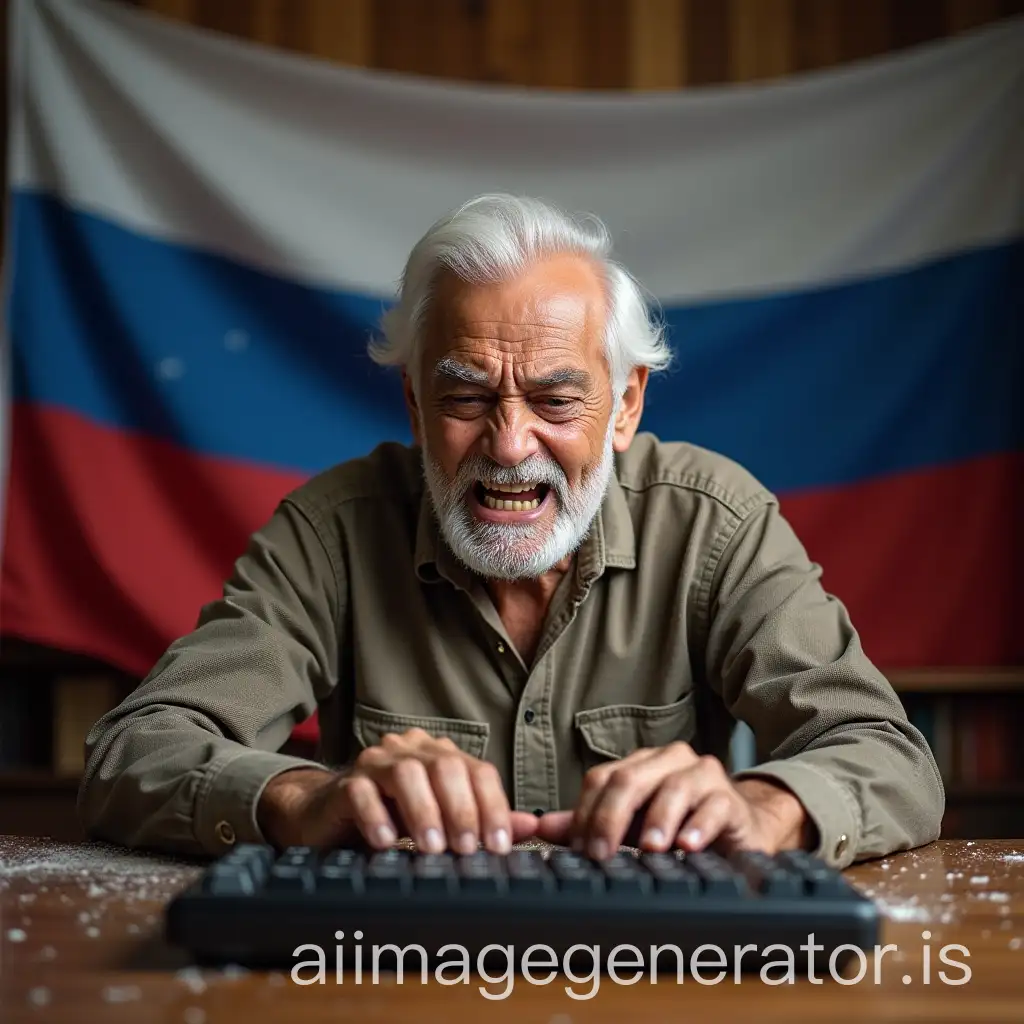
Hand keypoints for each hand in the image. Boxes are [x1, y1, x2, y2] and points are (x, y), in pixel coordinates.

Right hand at [257, 728, 539, 853]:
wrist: (328, 817)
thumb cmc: (390, 818)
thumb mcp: (441, 821)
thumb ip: (483, 820)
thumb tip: (531, 827)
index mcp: (440, 756)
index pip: (477, 770)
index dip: (492, 806)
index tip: (498, 846)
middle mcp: (411, 751)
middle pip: (445, 766)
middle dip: (460, 809)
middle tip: (466, 849)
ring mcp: (376, 763)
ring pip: (405, 774)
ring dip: (422, 811)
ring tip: (431, 848)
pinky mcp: (344, 784)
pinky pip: (361, 792)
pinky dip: (376, 816)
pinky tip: (386, 843)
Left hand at [533, 742, 814, 858]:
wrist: (737, 831)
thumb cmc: (678, 826)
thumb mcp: (630, 827)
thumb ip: (588, 824)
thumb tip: (538, 827)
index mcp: (639, 764)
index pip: (602, 779)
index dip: (587, 813)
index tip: (580, 850)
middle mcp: (668, 761)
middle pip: (631, 780)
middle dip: (611, 818)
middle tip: (601, 854)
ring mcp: (702, 775)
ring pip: (674, 788)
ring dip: (657, 820)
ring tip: (647, 849)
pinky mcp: (729, 799)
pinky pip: (714, 807)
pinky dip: (698, 827)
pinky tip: (687, 846)